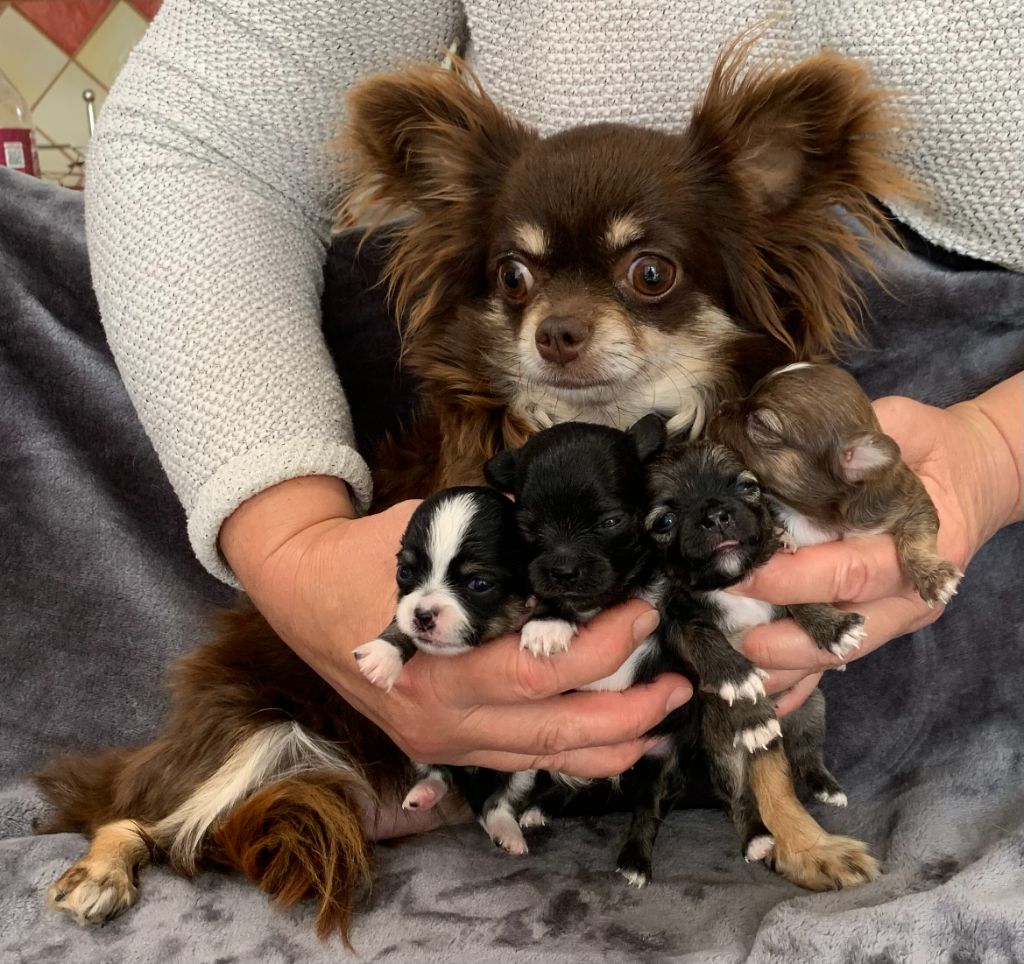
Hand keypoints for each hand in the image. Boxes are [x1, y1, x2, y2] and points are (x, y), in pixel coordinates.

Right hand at [220, 476, 691, 834]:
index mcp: (432, 663)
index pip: (537, 671)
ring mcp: (439, 741)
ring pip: (540, 759)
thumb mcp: (426, 532)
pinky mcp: (443, 748)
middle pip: (550, 730)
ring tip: (660, 722)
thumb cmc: (362, 557)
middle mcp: (438, 717)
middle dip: (626, 711)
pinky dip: (569, 754)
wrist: (299, 591)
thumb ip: (495, 533)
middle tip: (677, 683)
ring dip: (610, 745)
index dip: (601, 648)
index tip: (641, 612)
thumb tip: (565, 520)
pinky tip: (609, 743)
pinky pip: (518, 762)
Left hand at [730, 378, 1021, 713]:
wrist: (975, 475)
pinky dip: (802, 682)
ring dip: (784, 671)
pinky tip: (764, 701)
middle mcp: (907, 592)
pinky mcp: (878, 622)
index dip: (793, 579)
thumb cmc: (930, 447)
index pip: (849, 571)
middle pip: (843, 631)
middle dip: (781, 640)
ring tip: (730, 681)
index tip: (742, 574)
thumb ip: (861, 442)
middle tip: (728, 638)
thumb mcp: (902, 428)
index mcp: (916, 545)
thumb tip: (812, 444)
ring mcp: (894, 615)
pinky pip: (839, 659)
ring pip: (839, 656)